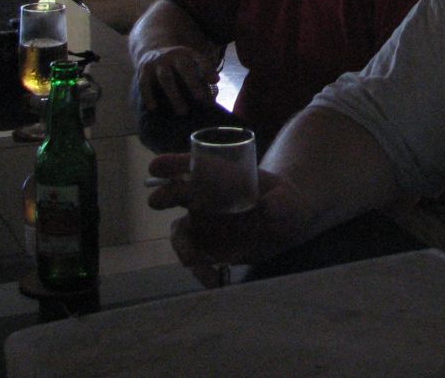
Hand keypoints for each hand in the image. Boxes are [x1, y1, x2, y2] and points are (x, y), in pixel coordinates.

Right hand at [136, 46, 218, 113]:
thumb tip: (211, 102)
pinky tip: (153, 108)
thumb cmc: (177, 66)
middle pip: (184, 67)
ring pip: (166, 78)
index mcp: (187, 53)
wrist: (151, 51)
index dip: (207, 69)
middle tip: (200, 98)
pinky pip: (145, 83)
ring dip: (174, 95)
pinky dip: (149, 95)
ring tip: (183, 111)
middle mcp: (173, 56)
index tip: (215, 81)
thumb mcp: (190, 65)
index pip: (199, 59)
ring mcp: (158, 62)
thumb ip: (201, 81)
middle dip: (192, 82)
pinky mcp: (144, 70)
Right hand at [148, 155, 312, 284]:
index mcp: (222, 178)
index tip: (156, 166)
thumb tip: (270, 208)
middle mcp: (206, 198)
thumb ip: (281, 203)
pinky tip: (214, 280)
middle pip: (177, 194)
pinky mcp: (207, 248)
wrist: (286, 226)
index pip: (194, 165)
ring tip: (193, 262)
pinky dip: (200, 270)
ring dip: (183, 246)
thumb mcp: (289, 199)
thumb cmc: (286, 202)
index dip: (173, 164)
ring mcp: (203, 224)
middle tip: (157, 202)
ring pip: (182, 233)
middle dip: (165, 195)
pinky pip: (195, 258)